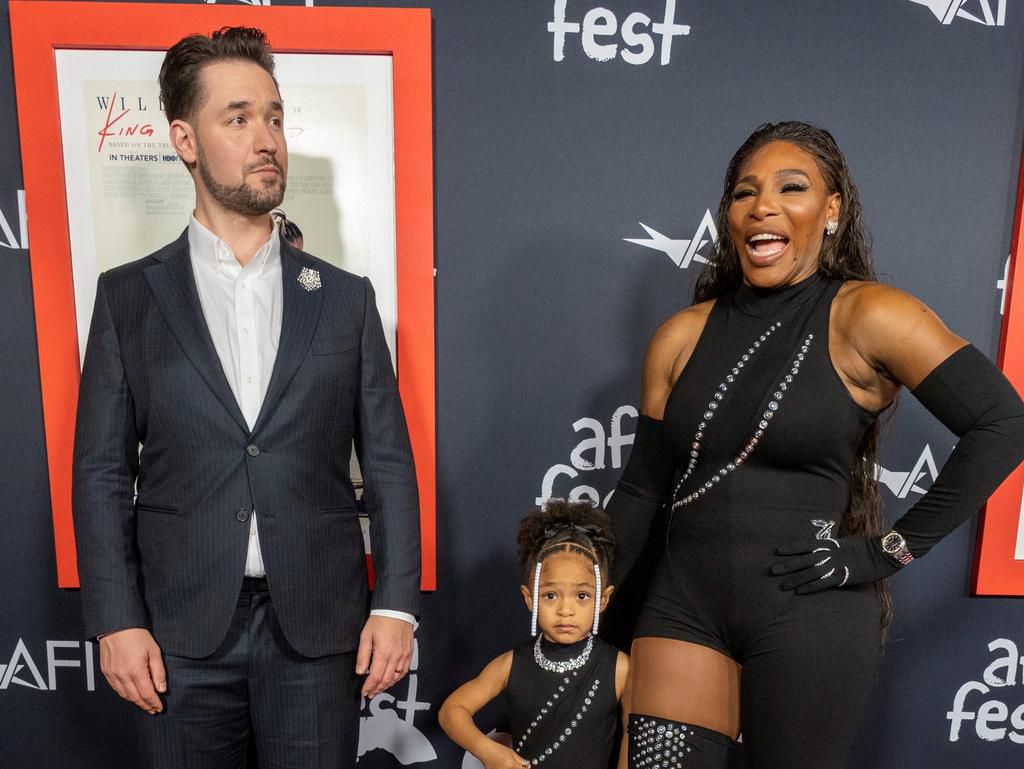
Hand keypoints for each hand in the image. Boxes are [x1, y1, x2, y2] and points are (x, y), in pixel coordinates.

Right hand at [98, 628, 165, 713]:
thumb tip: (161, 689)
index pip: (147, 694)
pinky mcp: (106, 672)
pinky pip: (116, 688)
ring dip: (135, 702)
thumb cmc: (137, 636)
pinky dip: (125, 694)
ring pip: (125, 695)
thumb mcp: (154, 651)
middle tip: (153, 710)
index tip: (160, 708)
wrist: (116, 625)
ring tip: (145, 704)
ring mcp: (112, 675)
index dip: (154, 703)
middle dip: (146, 705)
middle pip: (135, 698)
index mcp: (136, 671)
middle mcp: (122, 676)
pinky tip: (132, 694)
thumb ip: (158, 672)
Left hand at [356, 616, 413, 698]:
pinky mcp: (409, 653)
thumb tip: (360, 671)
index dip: (369, 687)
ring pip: (396, 677)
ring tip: (379, 689)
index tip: (364, 692)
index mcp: (383, 653)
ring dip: (387, 686)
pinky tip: (392, 680)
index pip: (375, 677)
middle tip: (370, 694)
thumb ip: (363, 655)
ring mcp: (404, 655)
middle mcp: (395, 657)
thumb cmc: (380, 621)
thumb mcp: (366, 635)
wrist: (397, 609)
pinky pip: (404, 670)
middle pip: (386, 680)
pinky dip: (397, 678)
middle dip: (377, 689)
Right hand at [479, 742, 530, 768]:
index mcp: (511, 765)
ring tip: (508, 765)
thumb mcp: (511, 752)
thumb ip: (520, 759)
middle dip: (519, 768)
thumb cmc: (495, 749)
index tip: (525, 766)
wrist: (485, 750)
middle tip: (517, 765)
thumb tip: (527, 763)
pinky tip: (503, 766)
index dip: (526, 768)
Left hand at [771, 534, 898, 593]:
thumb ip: (834, 545)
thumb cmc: (868, 546)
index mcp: (830, 544)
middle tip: (772, 570)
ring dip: (795, 579)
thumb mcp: (848, 541)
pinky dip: (810, 587)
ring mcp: (836, 565)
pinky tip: (799, 592)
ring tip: (782, 584)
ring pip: (811, 572)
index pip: (806, 545)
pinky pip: (823, 583)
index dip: (792, 548)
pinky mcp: (843, 577)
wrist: (884, 552)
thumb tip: (824, 546)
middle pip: (804, 559)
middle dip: (788, 565)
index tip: (777, 551)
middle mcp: (830, 554)